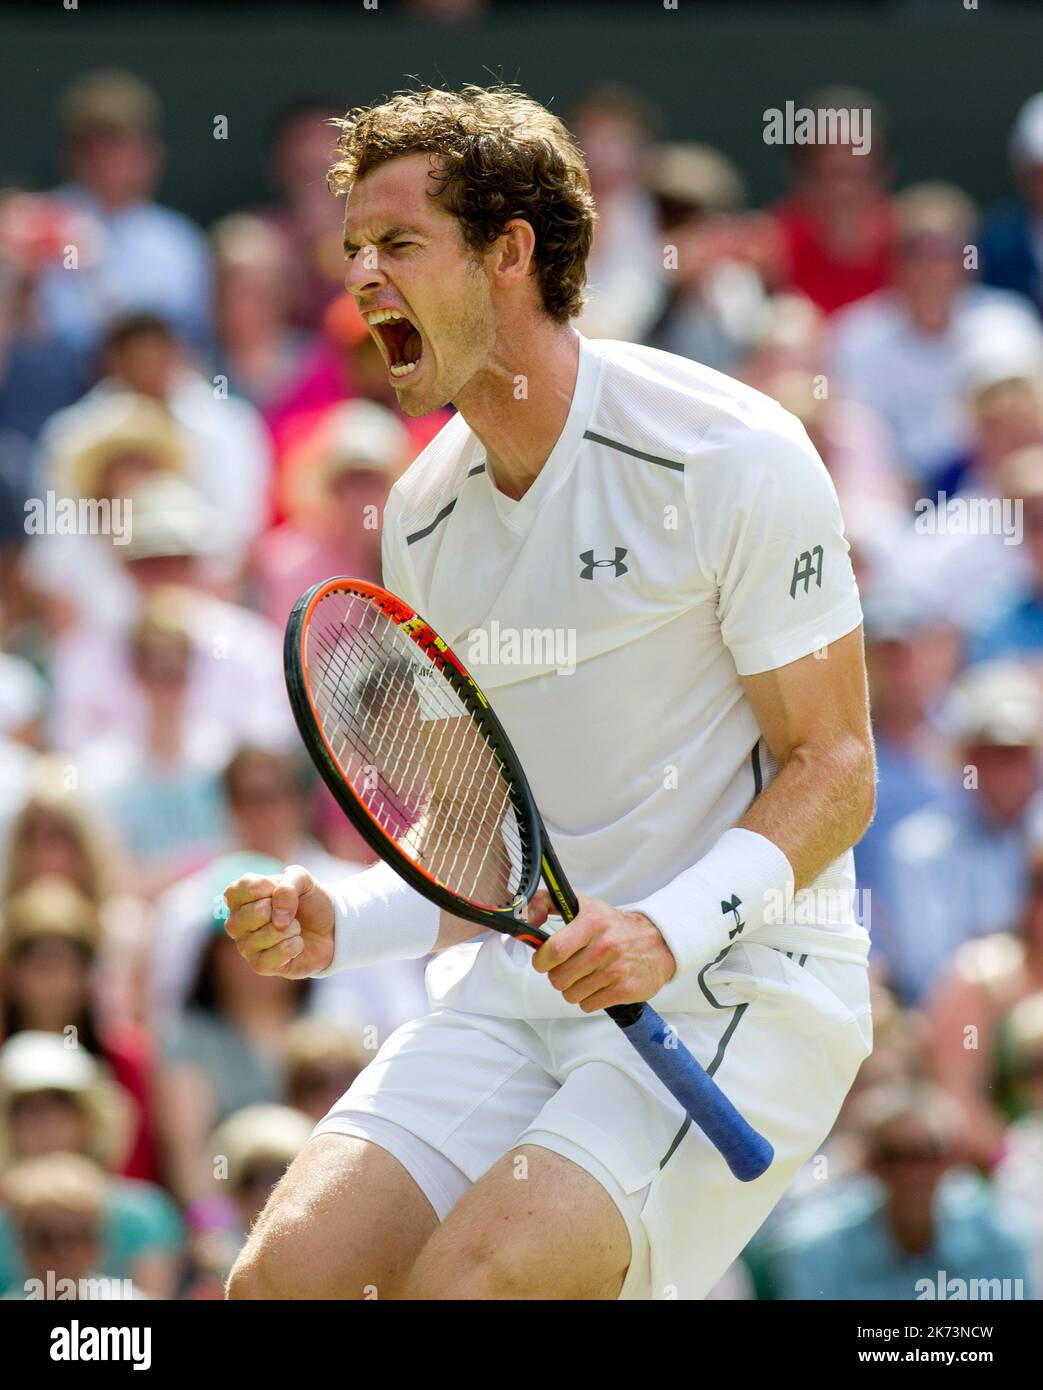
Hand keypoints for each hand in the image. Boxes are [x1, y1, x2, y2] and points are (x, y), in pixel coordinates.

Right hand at [223, 865, 333, 977]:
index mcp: (239, 897)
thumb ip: (288, 885)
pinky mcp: (259, 966)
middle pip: (253, 913)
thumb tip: (276, 914)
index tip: (280, 890)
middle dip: (282, 910)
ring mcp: (245, 946)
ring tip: (294, 927)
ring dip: (291, 928)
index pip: (240, 889)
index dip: (267, 888)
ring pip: (267, 935)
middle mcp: (236, 922)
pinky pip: (277, 954)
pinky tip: (296, 943)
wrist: (329, 927)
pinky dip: (295, 945)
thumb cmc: (307, 901)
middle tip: (289, 912)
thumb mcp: (302, 879)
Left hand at [527, 890, 676, 1011]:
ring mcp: (616, 970)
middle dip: (558, 976)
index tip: (545, 960)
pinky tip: (599, 985)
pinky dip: (589, 999)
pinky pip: (588, 1005)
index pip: (555, 950)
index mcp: (592, 922)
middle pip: (559, 978)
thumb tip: (526, 916)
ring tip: (586, 976)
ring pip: (571, 995)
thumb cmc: (614, 925)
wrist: (658, 943)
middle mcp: (605, 946)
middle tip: (569, 968)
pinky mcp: (625, 990)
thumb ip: (547, 902)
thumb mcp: (583, 905)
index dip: (542, 960)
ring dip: (574, 989)